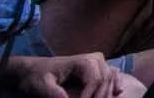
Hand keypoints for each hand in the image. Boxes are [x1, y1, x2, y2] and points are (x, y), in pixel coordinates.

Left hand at [3, 50, 131, 97]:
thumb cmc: (38, 76)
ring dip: (107, 94)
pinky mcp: (98, 69)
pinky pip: (112, 77)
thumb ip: (53, 93)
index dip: (90, 97)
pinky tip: (117, 93)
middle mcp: (95, 59)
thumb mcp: (42, 85)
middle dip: (100, 97)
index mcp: (83, 61)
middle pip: (106, 81)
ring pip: (111, 80)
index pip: (95, 80)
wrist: (36, 70)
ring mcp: (99, 63)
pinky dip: (114, 86)